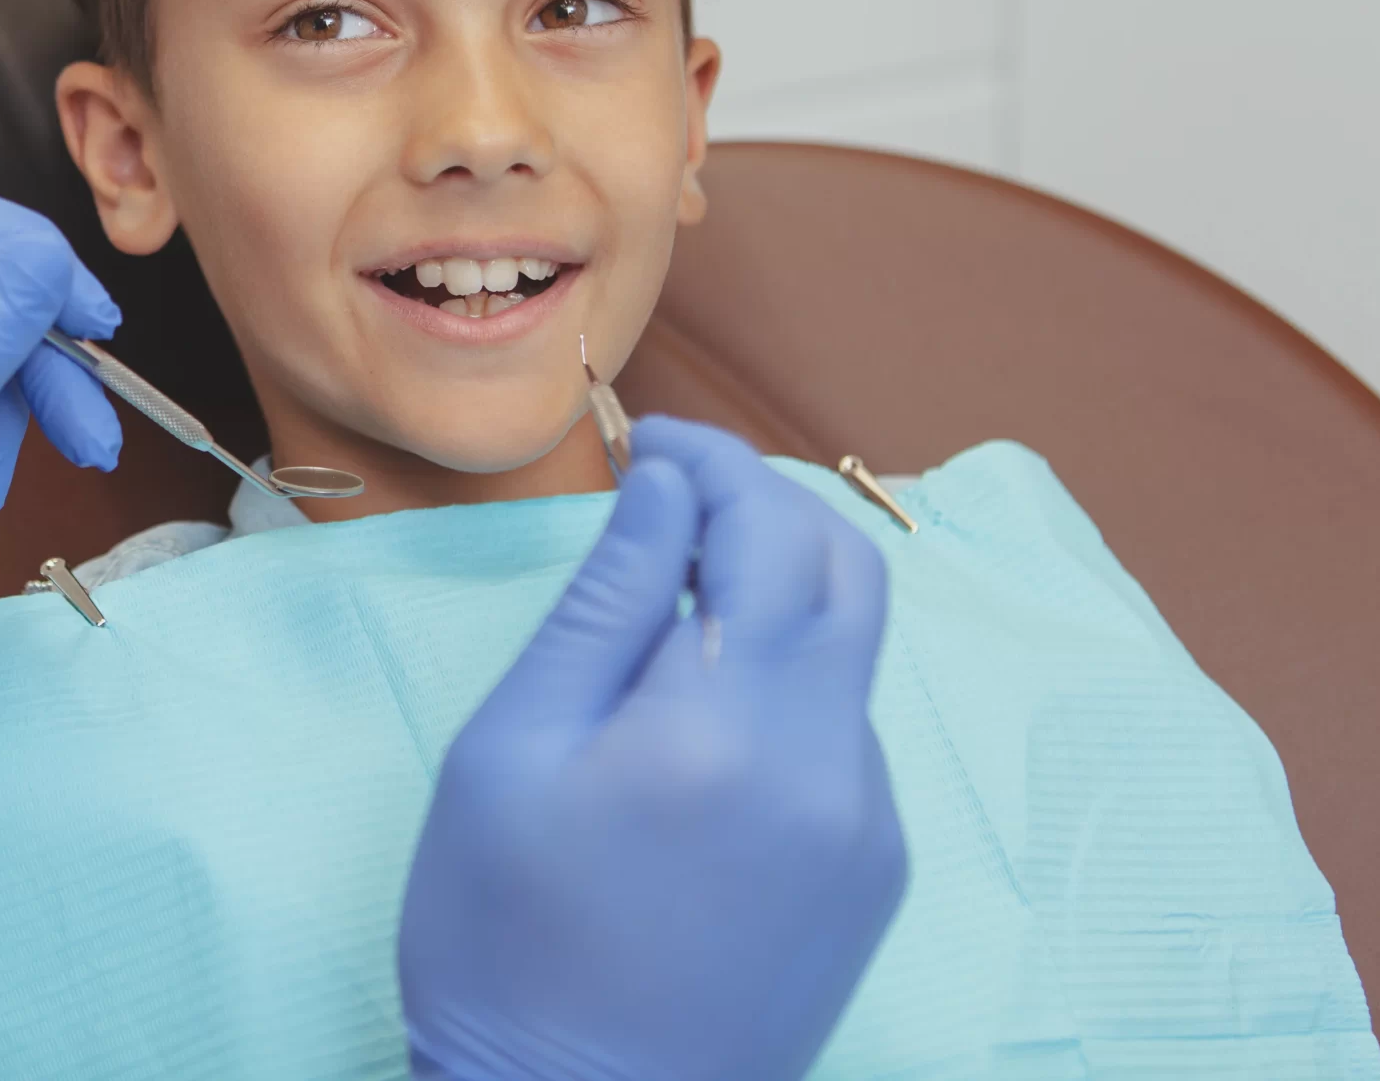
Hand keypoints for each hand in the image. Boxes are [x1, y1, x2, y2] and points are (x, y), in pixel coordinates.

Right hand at [399, 416, 906, 1080]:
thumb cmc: (504, 937)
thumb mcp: (510, 753)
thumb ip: (603, 605)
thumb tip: (667, 484)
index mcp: (726, 727)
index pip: (762, 530)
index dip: (711, 460)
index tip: (650, 440)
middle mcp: (830, 765)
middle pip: (846, 570)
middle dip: (767, 504)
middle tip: (677, 493)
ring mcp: (869, 825)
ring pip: (852, 652)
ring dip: (782, 591)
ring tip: (680, 593)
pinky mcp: (875, 875)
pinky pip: (845, 732)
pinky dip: (789, 681)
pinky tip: (704, 713)